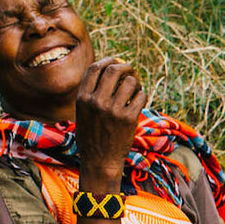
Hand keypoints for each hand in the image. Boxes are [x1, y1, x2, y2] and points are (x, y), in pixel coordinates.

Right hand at [74, 58, 146, 189]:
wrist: (99, 162)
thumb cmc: (92, 137)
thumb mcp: (83, 113)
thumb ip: (91, 93)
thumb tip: (109, 69)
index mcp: (83, 98)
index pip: (95, 68)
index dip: (107, 61)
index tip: (115, 62)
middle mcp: (96, 102)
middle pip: (113, 70)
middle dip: (125, 66)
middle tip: (130, 70)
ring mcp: (113, 110)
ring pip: (130, 82)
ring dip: (136, 82)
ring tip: (135, 90)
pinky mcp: (128, 119)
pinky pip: (140, 96)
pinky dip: (142, 96)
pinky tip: (139, 101)